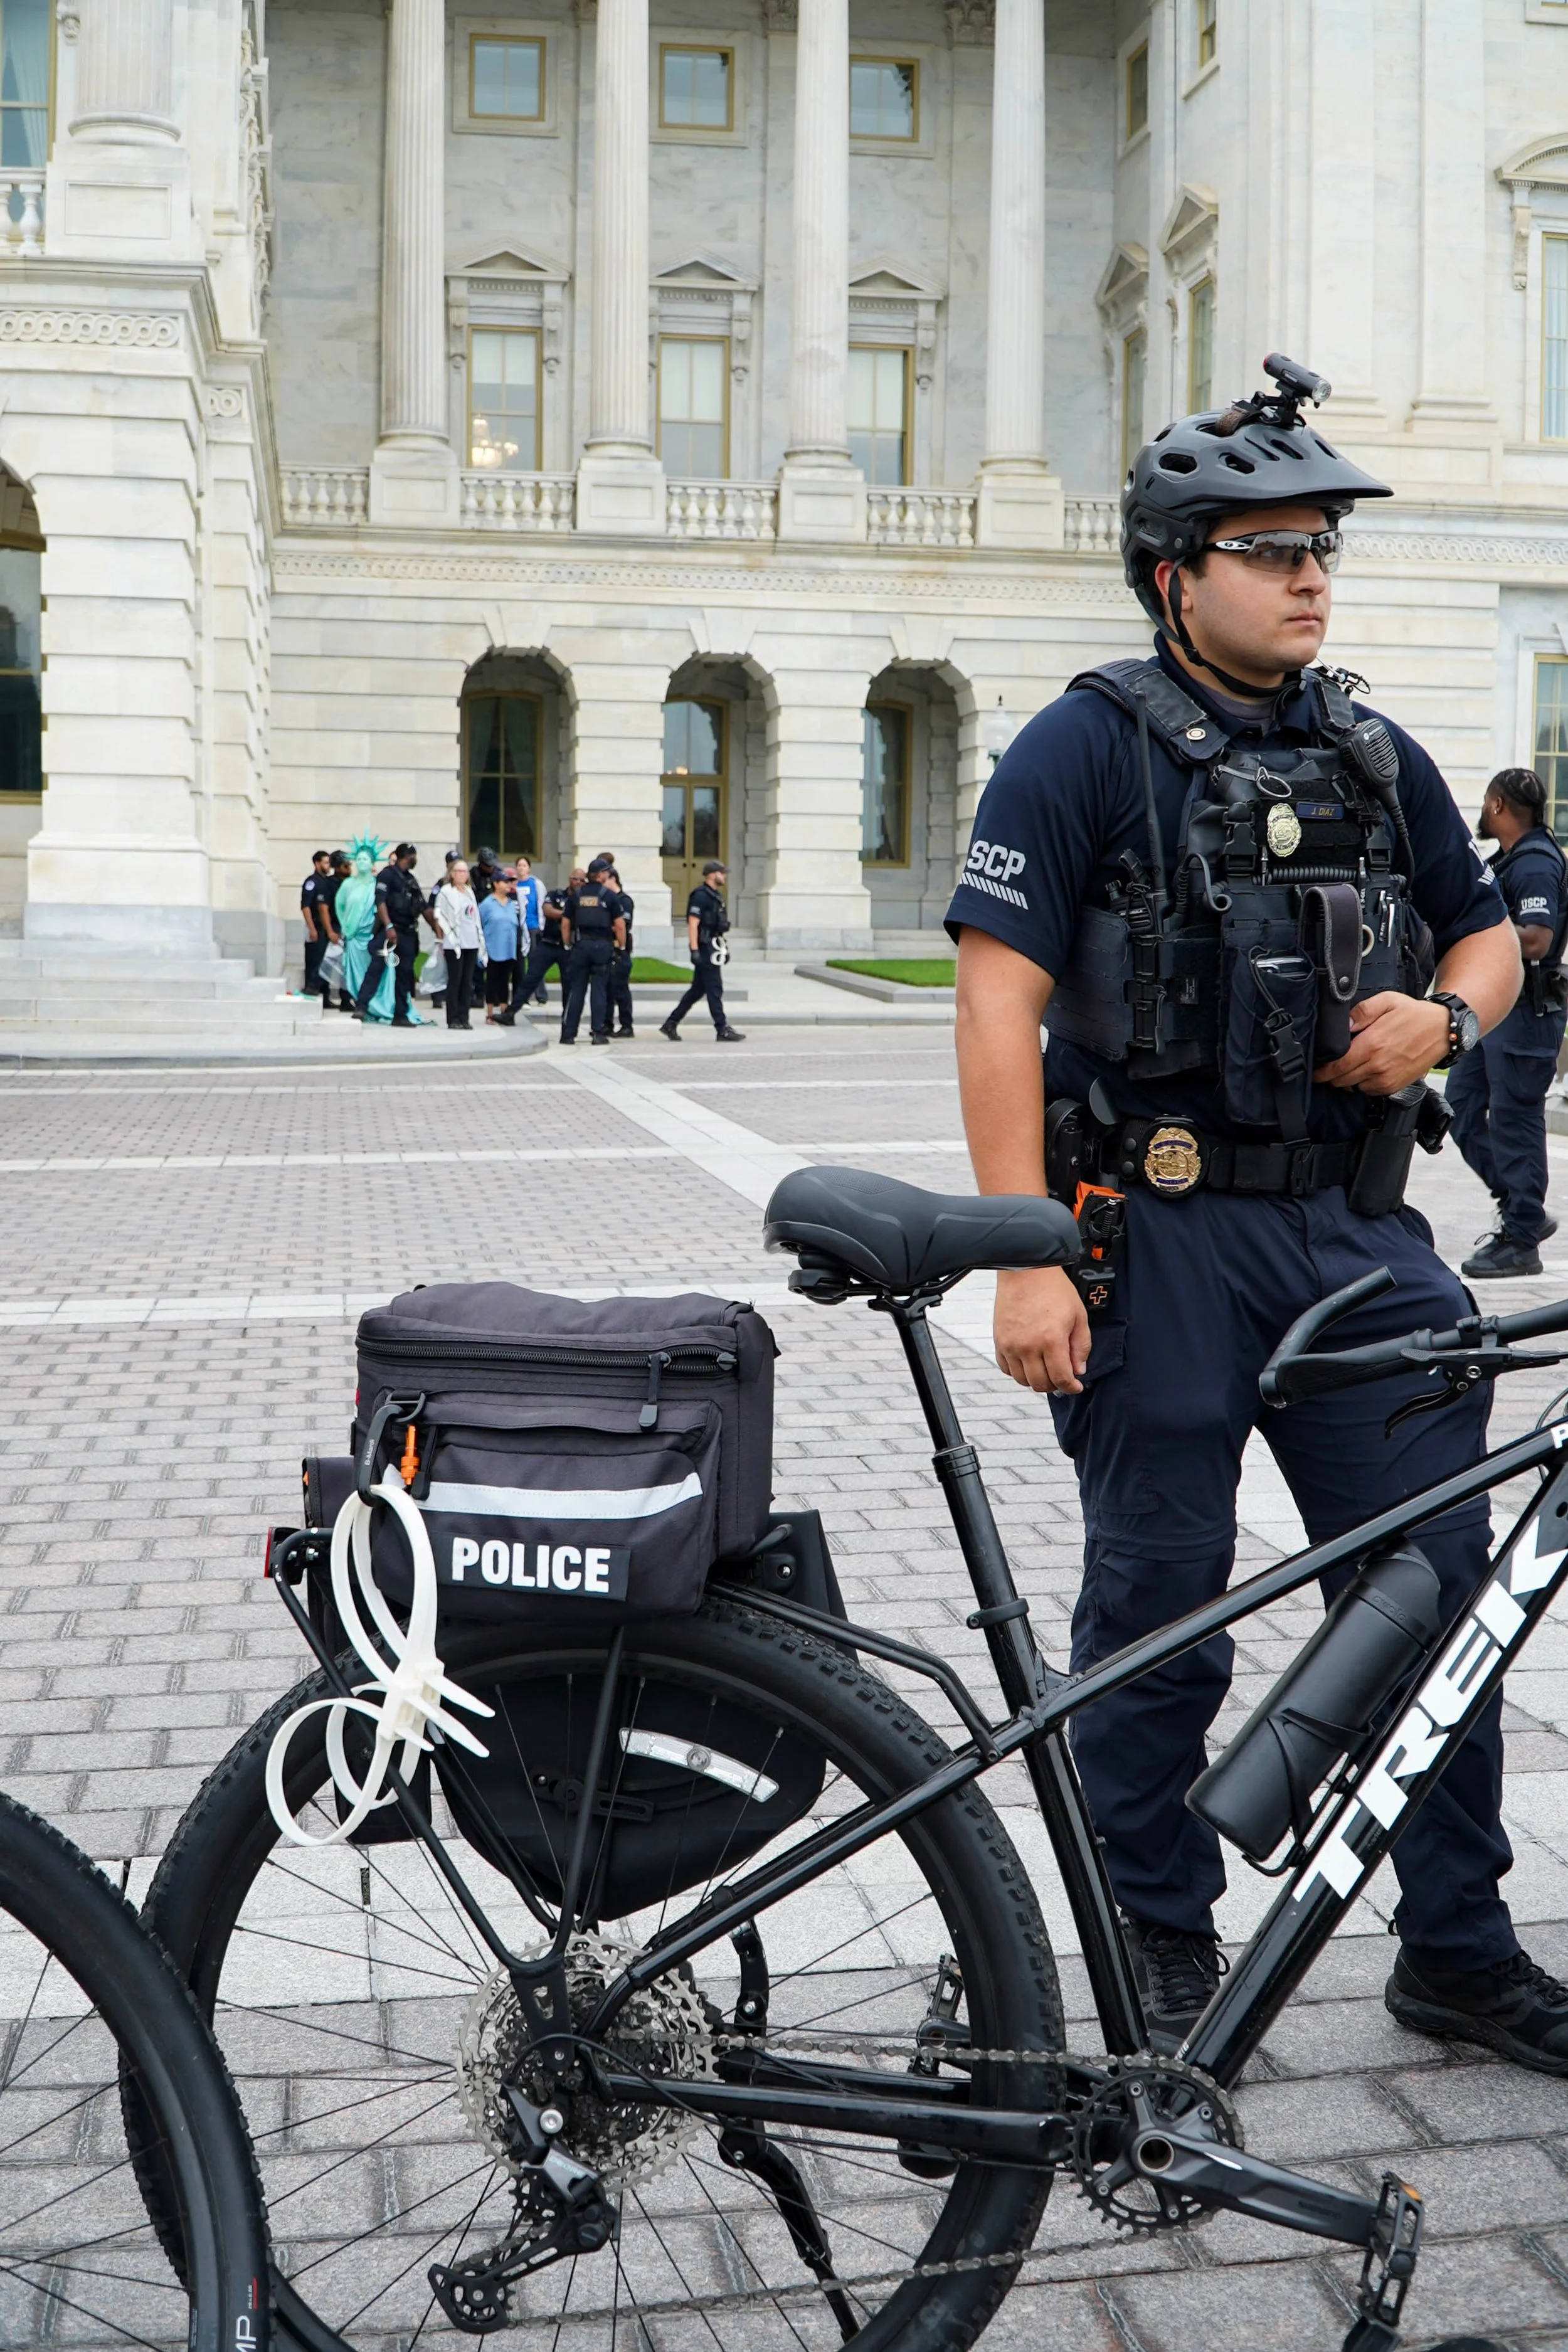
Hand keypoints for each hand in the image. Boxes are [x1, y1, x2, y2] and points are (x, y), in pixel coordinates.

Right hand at [993, 1266, 1090, 1394]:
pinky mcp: (999, 1341)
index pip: (1060, 1378)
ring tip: (1044, 1370)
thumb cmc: (1053, 1288)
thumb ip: (1081, 1346)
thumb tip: (1078, 1369)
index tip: (1074, 1387)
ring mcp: (1011, 1345)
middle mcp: (1028, 1346)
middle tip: (1061, 1378)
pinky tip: (1028, 1363)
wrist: (1026, 1270)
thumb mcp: (1078, 1316)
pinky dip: (1017, 1371)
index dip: (1070, 1387)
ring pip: (1022, 1380)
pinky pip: (1006, 1368)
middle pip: (1040, 1383)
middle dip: (1054, 1385)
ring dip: (1035, 1380)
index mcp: (1051, 1340)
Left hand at [1314, 993, 1449, 1093]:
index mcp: (1371, 1045)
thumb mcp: (1386, 1001)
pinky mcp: (1395, 1086)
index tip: (1315, 1070)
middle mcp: (1377, 1066)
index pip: (1335, 1067)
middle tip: (1331, 1065)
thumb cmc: (1414, 1014)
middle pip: (1341, 1080)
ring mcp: (1387, 1079)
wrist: (1443, 1029)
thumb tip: (1344, 1024)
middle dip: (1332, 1075)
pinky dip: (1364, 1083)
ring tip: (1352, 1065)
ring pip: (1354, 1087)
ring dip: (1348, 1079)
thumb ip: (1361, 1011)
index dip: (1321, 1071)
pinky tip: (1368, 1069)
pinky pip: (1369, 1091)